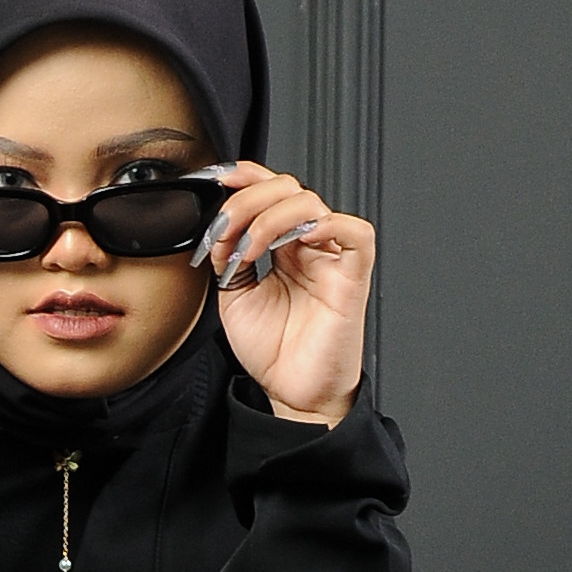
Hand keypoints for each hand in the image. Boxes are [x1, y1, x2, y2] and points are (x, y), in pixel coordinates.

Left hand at [201, 168, 373, 425]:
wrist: (293, 394)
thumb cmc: (272, 351)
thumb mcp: (233, 296)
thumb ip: (227, 257)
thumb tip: (218, 227)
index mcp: (283, 246)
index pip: (270, 193)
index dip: (246, 177)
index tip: (215, 179)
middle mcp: (309, 246)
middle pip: (288, 189)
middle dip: (248, 200)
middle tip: (225, 229)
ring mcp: (332, 259)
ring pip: (311, 203)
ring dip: (270, 218)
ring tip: (248, 250)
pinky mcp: (353, 277)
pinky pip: (356, 233)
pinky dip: (326, 225)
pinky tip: (297, 241)